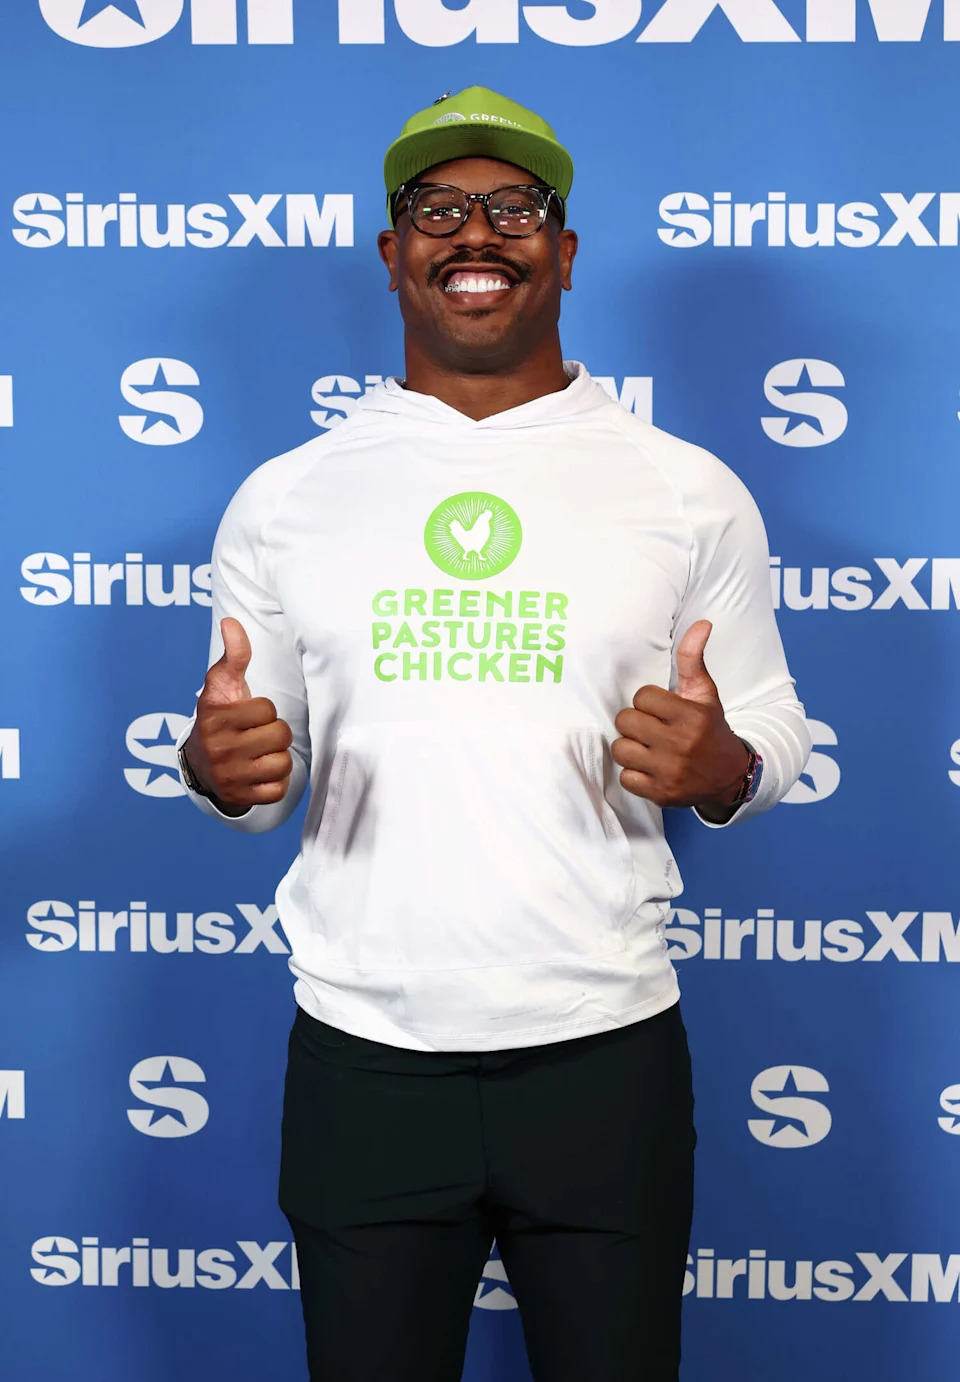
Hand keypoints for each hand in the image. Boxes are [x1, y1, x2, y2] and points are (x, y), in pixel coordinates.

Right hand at [182, 617, 292, 810]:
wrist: (200, 766)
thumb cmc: (220, 719)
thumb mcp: (221, 687)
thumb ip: (233, 656)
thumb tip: (230, 621)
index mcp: (215, 718)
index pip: (267, 709)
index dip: (265, 711)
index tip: (250, 715)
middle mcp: (219, 749)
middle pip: (280, 736)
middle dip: (275, 734)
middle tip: (258, 736)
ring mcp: (230, 776)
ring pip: (282, 763)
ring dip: (277, 758)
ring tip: (260, 754)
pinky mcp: (240, 797)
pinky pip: (278, 790)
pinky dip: (275, 782)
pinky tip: (260, 773)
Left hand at [611, 621, 749, 812]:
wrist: (730, 776)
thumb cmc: (710, 728)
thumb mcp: (705, 693)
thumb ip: (693, 659)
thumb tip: (702, 623)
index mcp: (690, 716)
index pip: (641, 697)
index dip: (648, 702)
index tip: (661, 709)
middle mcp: (680, 745)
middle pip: (626, 721)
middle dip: (635, 723)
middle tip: (651, 728)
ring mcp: (670, 772)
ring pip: (621, 749)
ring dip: (630, 748)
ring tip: (647, 747)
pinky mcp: (661, 794)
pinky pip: (625, 777)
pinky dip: (634, 773)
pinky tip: (650, 768)